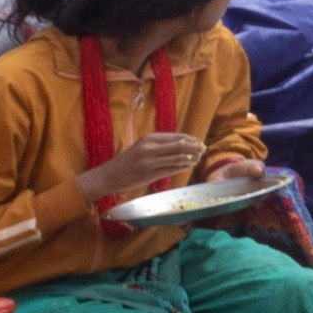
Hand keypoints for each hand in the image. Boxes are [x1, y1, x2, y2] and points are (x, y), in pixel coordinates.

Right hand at [88, 134, 204, 203]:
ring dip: (191, 158)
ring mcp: (149, 161)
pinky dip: (182, 167)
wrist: (109, 175)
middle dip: (195, 148)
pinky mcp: (148, 174)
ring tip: (198, 158)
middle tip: (204, 150)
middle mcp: (149, 148)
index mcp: (149, 138)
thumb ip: (161, 145)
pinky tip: (189, 166)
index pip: (177, 137)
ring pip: (177, 158)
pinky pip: (171, 170)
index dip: (191, 140)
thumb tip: (185, 144)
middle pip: (180, 146)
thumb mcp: (143, 147)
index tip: (201, 142)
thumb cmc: (128, 161)